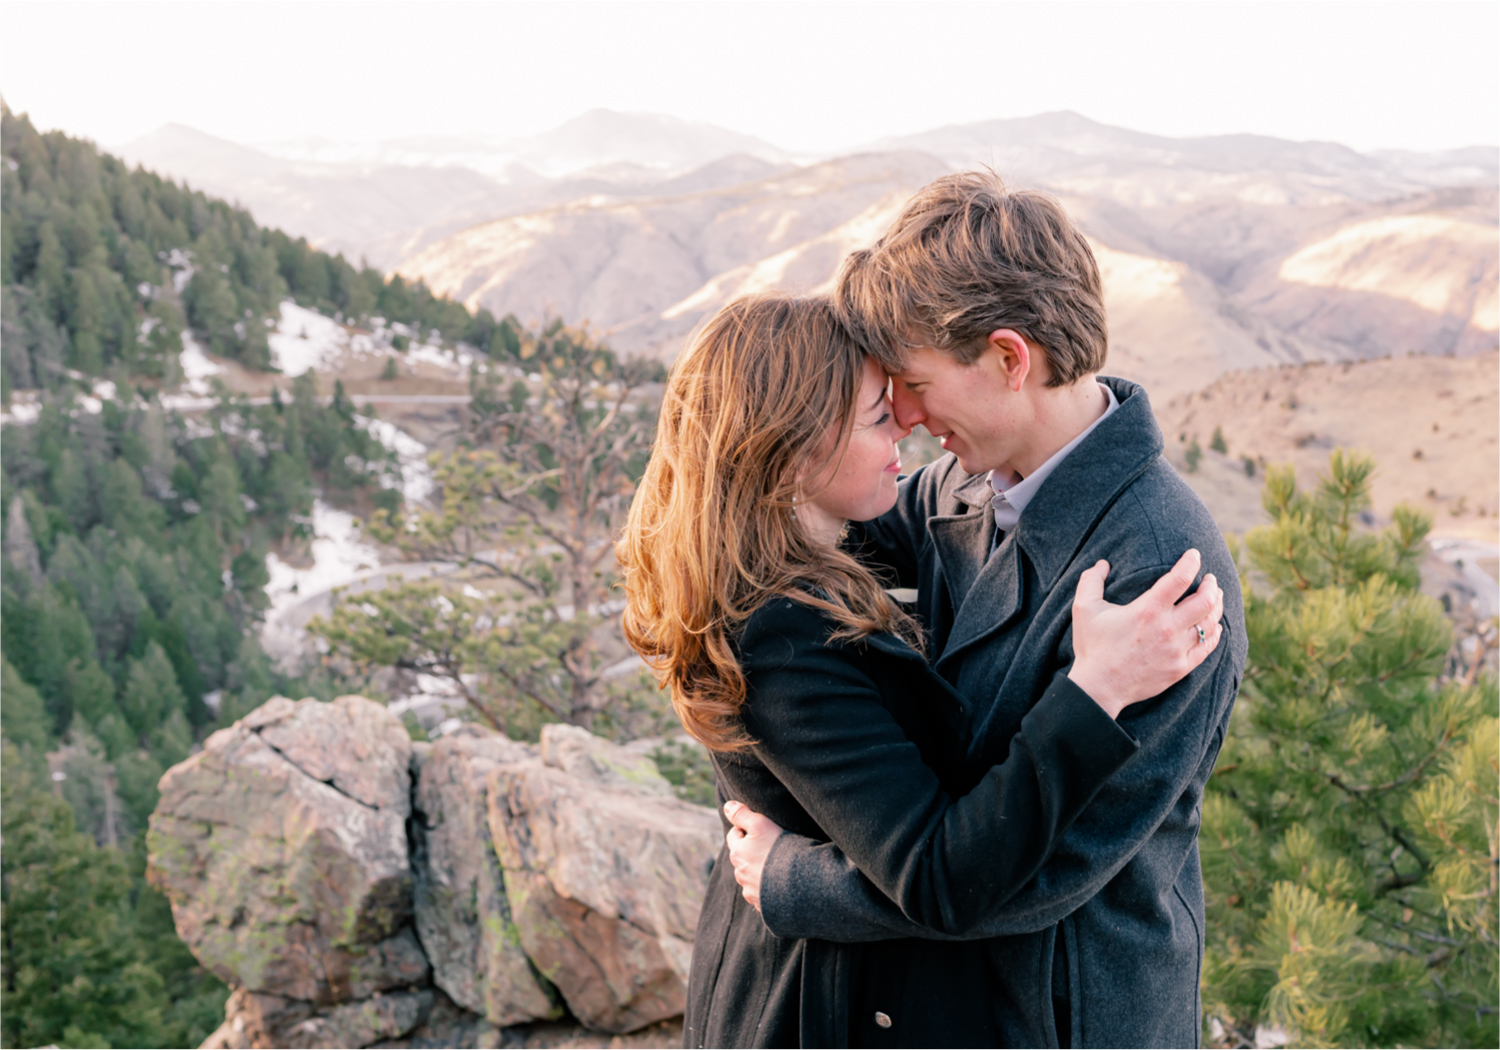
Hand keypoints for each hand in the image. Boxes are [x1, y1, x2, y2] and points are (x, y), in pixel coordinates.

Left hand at [723, 800, 784, 912]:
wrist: (797, 884)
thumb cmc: (778, 850)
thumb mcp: (760, 824)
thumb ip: (742, 814)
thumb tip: (727, 805)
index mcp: (737, 853)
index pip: (734, 836)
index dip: (745, 829)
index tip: (759, 828)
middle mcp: (740, 874)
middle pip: (741, 857)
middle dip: (750, 851)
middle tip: (769, 846)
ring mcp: (751, 891)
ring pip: (750, 877)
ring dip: (758, 870)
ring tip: (776, 866)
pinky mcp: (763, 906)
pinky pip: (761, 894)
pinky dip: (767, 888)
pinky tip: (780, 883)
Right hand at [1067, 548, 1224, 718]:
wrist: (1099, 688)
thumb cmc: (1092, 646)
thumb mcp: (1083, 609)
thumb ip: (1091, 581)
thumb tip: (1103, 563)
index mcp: (1147, 610)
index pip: (1180, 578)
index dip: (1191, 562)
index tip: (1194, 555)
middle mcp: (1167, 629)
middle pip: (1205, 600)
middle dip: (1211, 585)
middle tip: (1209, 579)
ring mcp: (1176, 650)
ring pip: (1210, 623)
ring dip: (1216, 606)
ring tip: (1215, 597)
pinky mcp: (1180, 668)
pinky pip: (1207, 647)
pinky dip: (1214, 633)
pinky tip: (1215, 626)